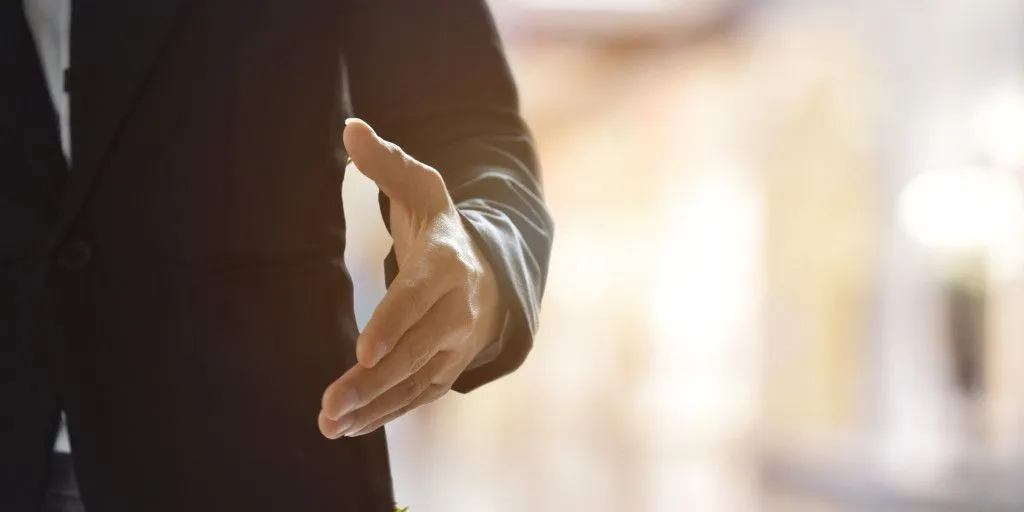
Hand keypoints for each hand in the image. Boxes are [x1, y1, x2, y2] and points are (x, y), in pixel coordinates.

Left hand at [318, 119, 502, 437]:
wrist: (489, 273)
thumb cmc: (443, 228)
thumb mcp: (422, 188)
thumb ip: (386, 162)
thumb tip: (350, 128)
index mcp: (449, 264)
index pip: (419, 297)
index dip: (394, 323)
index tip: (364, 350)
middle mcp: (458, 310)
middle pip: (416, 349)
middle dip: (374, 380)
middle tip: (331, 405)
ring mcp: (456, 344)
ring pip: (416, 380)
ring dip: (375, 406)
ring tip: (331, 424)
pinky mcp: (448, 367)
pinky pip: (419, 394)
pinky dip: (388, 412)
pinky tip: (352, 427)